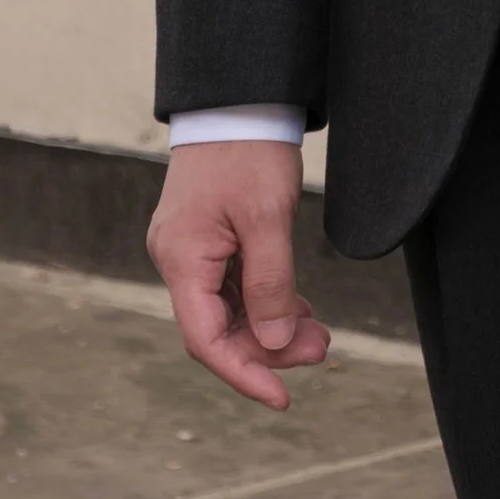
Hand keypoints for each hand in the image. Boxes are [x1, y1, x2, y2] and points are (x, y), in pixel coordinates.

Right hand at [147, 143, 330, 409]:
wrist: (237, 101)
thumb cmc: (249, 152)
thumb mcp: (268, 217)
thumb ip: (271, 283)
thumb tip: (273, 341)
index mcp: (182, 259)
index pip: (207, 338)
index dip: (244, 373)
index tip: (282, 397)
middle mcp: (178, 260)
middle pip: (218, 329)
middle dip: (267, 349)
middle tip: (321, 350)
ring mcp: (191, 251)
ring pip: (228, 310)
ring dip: (270, 328)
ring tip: (319, 336)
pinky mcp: (208, 241)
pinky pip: (233, 287)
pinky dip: (265, 302)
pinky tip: (298, 311)